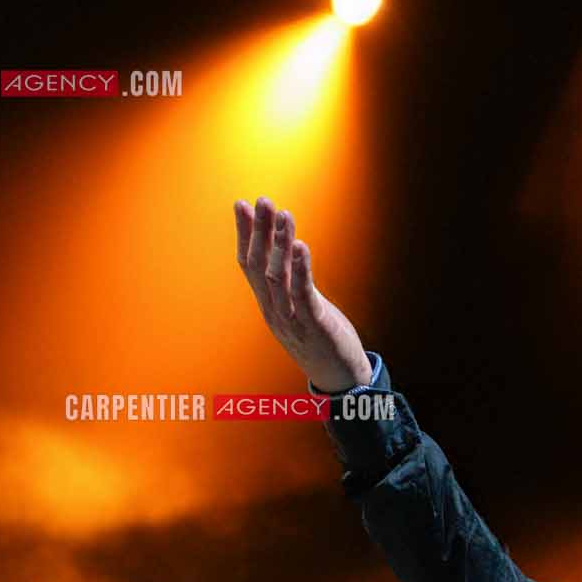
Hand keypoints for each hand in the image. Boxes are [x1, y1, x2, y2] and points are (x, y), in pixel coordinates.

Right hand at [232, 196, 373, 393]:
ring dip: (280, 244)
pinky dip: (300, 270)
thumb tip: (285, 252)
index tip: (241, 205)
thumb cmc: (320, 339)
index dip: (245, 234)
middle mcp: (273, 311)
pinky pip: (303, 295)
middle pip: (260, 266)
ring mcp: (292, 320)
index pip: (249, 264)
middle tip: (262, 201)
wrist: (340, 380)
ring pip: (278, 277)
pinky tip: (301, 246)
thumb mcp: (299, 306)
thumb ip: (289, 283)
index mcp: (268, 304)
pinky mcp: (314, 327)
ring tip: (283, 215)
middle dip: (260, 232)